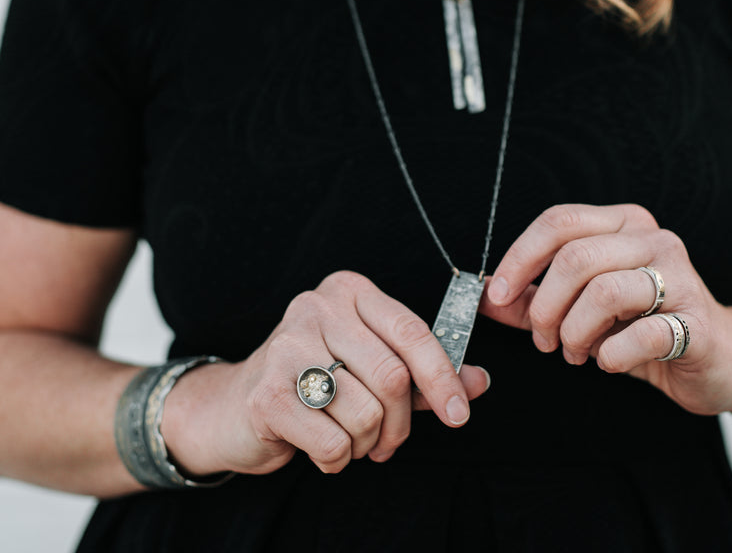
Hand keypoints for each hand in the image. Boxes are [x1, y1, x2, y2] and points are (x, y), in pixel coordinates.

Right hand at [164, 271, 489, 475]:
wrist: (233, 407)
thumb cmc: (313, 381)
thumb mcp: (371, 367)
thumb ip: (423, 373)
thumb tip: (478, 382)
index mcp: (349, 292)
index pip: (412, 333)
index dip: (443, 378)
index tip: (459, 412)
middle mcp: (317, 308)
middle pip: (392, 377)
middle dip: (400, 423)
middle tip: (390, 441)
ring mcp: (287, 346)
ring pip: (366, 413)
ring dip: (368, 443)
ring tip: (351, 439)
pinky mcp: (268, 392)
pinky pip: (333, 442)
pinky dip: (338, 459)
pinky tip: (324, 448)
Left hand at [480, 204, 731, 415]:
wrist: (723, 360)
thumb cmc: (647, 329)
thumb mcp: (582, 311)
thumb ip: (533, 302)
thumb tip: (484, 298)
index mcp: (623, 226)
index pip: (558, 222)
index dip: (519, 258)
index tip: (497, 296)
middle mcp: (654, 241)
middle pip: (575, 258)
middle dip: (545, 308)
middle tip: (546, 341)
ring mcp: (680, 278)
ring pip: (604, 292)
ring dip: (575, 333)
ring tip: (576, 352)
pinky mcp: (697, 322)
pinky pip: (640, 334)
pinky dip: (611, 356)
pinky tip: (610, 362)